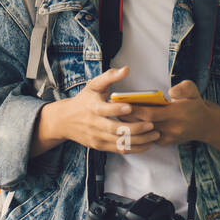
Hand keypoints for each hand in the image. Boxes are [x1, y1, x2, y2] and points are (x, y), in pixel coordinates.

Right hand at [40, 66, 159, 153]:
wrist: (64, 120)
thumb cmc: (84, 100)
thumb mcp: (93, 86)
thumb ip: (109, 77)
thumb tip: (126, 69)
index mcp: (92, 107)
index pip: (105, 110)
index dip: (117, 110)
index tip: (130, 107)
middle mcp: (94, 124)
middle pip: (115, 129)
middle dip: (135, 128)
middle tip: (151, 125)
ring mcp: (97, 137)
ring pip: (119, 142)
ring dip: (139, 140)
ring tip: (155, 136)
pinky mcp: (100, 146)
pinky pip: (119, 150)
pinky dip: (134, 149)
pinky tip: (147, 144)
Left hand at [121, 80, 210, 146]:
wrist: (205, 125)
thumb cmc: (195, 104)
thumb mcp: (193, 91)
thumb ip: (183, 88)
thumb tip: (171, 91)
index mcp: (176, 113)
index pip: (151, 114)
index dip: (135, 110)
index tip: (122, 104)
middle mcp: (171, 128)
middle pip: (143, 125)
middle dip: (127, 118)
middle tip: (112, 110)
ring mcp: (168, 137)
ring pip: (144, 133)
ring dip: (130, 126)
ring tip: (115, 117)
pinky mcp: (165, 143)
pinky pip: (147, 139)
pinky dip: (137, 133)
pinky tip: (126, 126)